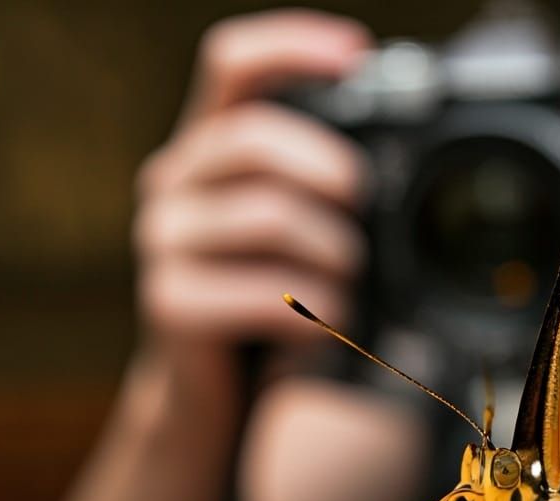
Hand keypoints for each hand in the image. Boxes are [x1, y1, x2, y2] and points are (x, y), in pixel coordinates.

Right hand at [133, 9, 371, 348]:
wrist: (216, 396)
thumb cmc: (271, 303)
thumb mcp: (299, 234)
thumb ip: (324, 190)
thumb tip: (396, 165)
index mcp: (210, 148)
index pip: (232, 66)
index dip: (290, 46)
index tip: (357, 56)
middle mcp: (175, 181)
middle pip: (250, 137)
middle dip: (327, 166)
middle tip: (364, 201)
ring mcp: (163, 241)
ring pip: (266, 215)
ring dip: (332, 251)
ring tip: (348, 283)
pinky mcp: (169, 303)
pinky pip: (263, 292)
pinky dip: (314, 311)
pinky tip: (325, 326)